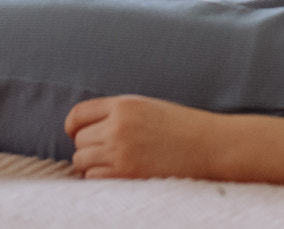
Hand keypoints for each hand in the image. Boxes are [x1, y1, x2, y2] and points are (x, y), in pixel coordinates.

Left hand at [66, 95, 222, 179]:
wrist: (210, 145)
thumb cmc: (181, 127)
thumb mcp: (147, 107)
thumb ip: (117, 114)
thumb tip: (83, 129)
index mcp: (124, 105)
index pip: (78, 114)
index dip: (73, 126)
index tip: (76, 134)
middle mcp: (118, 126)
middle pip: (79, 140)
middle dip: (88, 146)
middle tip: (105, 151)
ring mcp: (121, 152)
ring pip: (81, 160)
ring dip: (91, 164)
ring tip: (111, 164)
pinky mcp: (126, 175)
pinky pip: (93, 178)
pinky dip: (99, 178)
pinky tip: (116, 175)